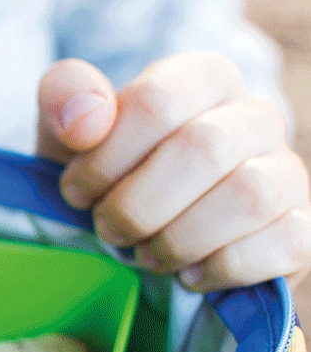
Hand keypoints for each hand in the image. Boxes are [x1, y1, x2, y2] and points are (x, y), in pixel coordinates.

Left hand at [36, 53, 310, 290]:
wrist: (143, 233)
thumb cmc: (108, 172)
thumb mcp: (70, 131)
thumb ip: (65, 97)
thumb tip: (85, 120)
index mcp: (202, 78)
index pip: (158, 100)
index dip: (105, 156)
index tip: (75, 192)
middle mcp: (255, 117)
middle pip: (203, 149)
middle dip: (137, 204)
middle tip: (107, 229)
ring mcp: (287, 172)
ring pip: (247, 197)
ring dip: (177, 238)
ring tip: (143, 253)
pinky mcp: (302, 227)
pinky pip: (283, 244)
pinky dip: (222, 268)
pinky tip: (187, 273)